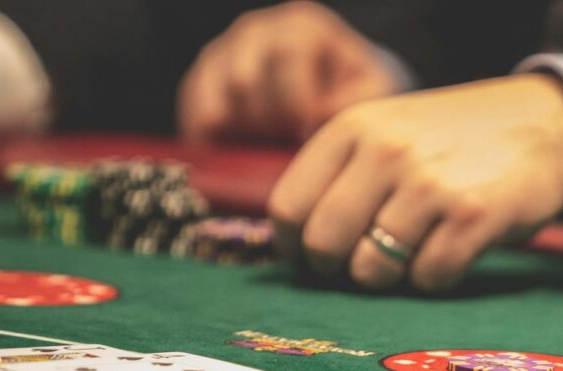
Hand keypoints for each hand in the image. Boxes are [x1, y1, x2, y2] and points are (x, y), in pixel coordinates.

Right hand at [177, 1, 398, 143]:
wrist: (326, 89)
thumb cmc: (350, 90)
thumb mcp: (368, 90)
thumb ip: (354, 100)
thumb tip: (320, 115)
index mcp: (301, 27)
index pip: (288, 57)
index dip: (296, 104)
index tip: (305, 135)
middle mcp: (256, 31)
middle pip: (245, 79)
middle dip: (267, 123)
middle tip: (284, 145)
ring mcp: (223, 53)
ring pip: (215, 97)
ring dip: (240, 132)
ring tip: (267, 146)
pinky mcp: (200, 80)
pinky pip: (194, 112)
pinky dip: (214, 139)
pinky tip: (238, 152)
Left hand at [267, 74, 562, 291]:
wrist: (544, 123)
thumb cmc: (454, 140)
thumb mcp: (388, 132)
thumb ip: (340, 175)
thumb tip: (292, 248)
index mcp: (353, 128)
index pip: (289, 208)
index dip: (296, 247)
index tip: (315, 257)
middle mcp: (385, 151)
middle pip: (324, 245)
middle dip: (339, 269)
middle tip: (364, 264)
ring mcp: (430, 184)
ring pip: (373, 270)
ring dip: (390, 277)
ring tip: (413, 254)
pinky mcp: (473, 216)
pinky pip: (429, 278)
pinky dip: (436, 278)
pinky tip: (451, 252)